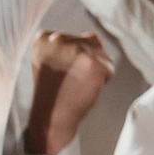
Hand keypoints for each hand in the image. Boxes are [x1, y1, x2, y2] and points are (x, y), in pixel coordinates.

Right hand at [25, 31, 114, 154]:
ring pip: (103, 54)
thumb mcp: (52, 60)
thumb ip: (68, 44)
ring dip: (97, 71)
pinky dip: (104, 80)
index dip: (77, 59)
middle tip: (72, 81)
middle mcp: (58, 39)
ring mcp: (76, 50)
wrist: (51, 118)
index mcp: (44, 37)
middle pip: (93, 43)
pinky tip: (86, 88)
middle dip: (89, 63)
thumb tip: (94, 37)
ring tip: (78, 84)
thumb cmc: (54, 91)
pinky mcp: (92, 62)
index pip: (78, 38)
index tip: (61, 73)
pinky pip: (109, 68)